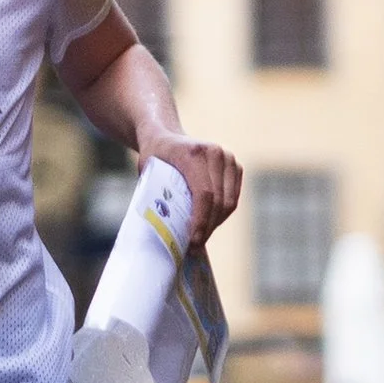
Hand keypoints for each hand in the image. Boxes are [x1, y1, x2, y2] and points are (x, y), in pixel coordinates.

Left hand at [142, 130, 241, 246]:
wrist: (166, 136)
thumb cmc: (154, 157)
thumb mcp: (147, 173)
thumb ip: (156, 196)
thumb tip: (165, 233)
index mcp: (192, 153)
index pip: (204, 193)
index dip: (201, 220)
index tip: (193, 241)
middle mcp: (215, 152)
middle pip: (218, 201)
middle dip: (207, 227)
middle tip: (194, 246)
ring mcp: (228, 158)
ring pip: (229, 202)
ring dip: (215, 224)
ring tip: (199, 238)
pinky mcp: (235, 165)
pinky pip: (233, 198)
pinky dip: (221, 214)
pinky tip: (207, 224)